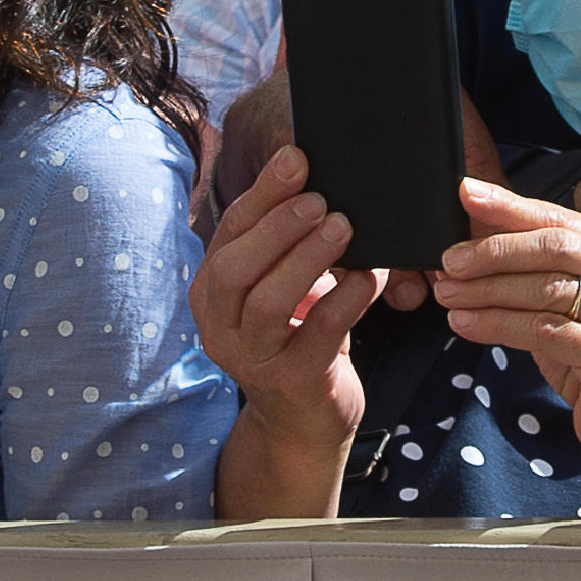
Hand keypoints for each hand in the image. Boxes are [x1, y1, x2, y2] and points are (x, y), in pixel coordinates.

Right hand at [190, 146, 388, 453]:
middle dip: (277, 226)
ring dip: (307, 258)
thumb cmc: (296, 340)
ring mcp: (250, 357)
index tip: (295, 157)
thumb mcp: (279, 290)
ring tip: (344, 227)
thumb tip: (318, 181)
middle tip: (320, 198)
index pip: (230, 232)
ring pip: (267, 302)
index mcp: (211, 292)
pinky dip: (346, 299)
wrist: (302, 423)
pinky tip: (369, 277)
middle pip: (234, 268)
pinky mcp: (290, 381)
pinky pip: (318, 333)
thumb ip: (284, 247)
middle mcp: (219, 325)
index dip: (262, 193)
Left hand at [431, 176, 580, 475]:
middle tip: (449, 262)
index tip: (466, 193)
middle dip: (494, 251)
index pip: (559, 218)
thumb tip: (469, 241)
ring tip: (448, 296)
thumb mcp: (568, 304)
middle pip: (553, 247)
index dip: (509, 206)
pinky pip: (545, 332)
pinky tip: (467, 326)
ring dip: (488, 292)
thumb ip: (534, 269)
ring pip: (545, 290)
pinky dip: (499, 326)